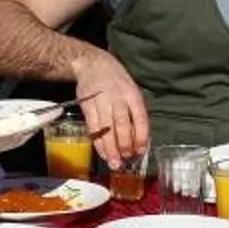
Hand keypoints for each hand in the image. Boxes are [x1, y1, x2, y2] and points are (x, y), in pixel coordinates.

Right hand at [73, 52, 150, 167]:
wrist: (93, 65)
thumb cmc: (117, 82)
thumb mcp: (131, 91)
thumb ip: (135, 113)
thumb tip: (140, 140)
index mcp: (132, 94)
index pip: (140, 118)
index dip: (141, 136)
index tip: (140, 151)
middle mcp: (117, 97)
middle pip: (121, 124)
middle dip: (124, 145)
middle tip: (126, 159)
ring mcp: (100, 102)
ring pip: (106, 128)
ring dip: (110, 148)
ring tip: (114, 163)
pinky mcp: (87, 106)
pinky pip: (93, 128)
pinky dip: (98, 143)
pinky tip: (102, 153)